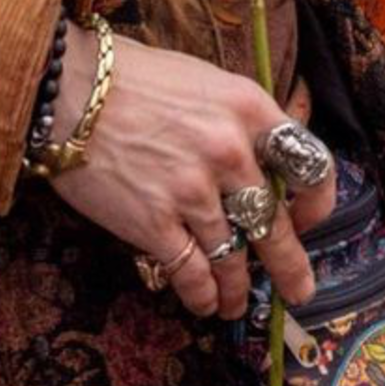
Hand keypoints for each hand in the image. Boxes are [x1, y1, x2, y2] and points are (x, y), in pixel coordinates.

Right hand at [45, 31, 335, 319]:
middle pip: (275, 223)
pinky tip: (204, 304)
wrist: (68, 90)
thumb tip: (266, 160)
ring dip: (237, 288)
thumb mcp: (208, 81)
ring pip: (233, 257)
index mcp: (250, 110)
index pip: (309, 164)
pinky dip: (201, 295)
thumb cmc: (136, 79)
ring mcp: (193, 191)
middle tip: (300, 291)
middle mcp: (230, 153)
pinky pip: (191, 272)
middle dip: (289, 266)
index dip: (316, 202)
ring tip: (236, 305)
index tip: (307, 220)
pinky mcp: (153, 222)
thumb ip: (242, 120)